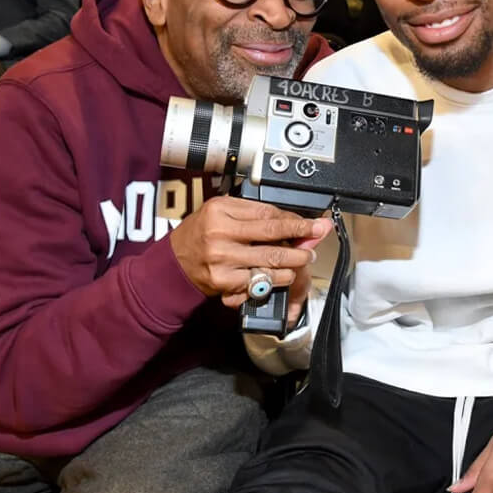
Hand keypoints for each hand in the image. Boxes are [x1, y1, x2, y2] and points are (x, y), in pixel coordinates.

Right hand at [169, 196, 331, 308]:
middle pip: (273, 234)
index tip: (312, 223)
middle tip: (316, 239)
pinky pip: (260, 281)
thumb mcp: (222, 212)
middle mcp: (220, 233)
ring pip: (271, 260)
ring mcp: (222, 259)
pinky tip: (285, 275)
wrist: (175, 263)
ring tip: (303, 258)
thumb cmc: (201, 234)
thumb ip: (255, 215)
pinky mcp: (224, 282)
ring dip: (294, 261)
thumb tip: (292, 220)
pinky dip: (277, 279)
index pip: (268, 213)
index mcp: (221, 210)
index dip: (294, 219)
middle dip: (302, 237)